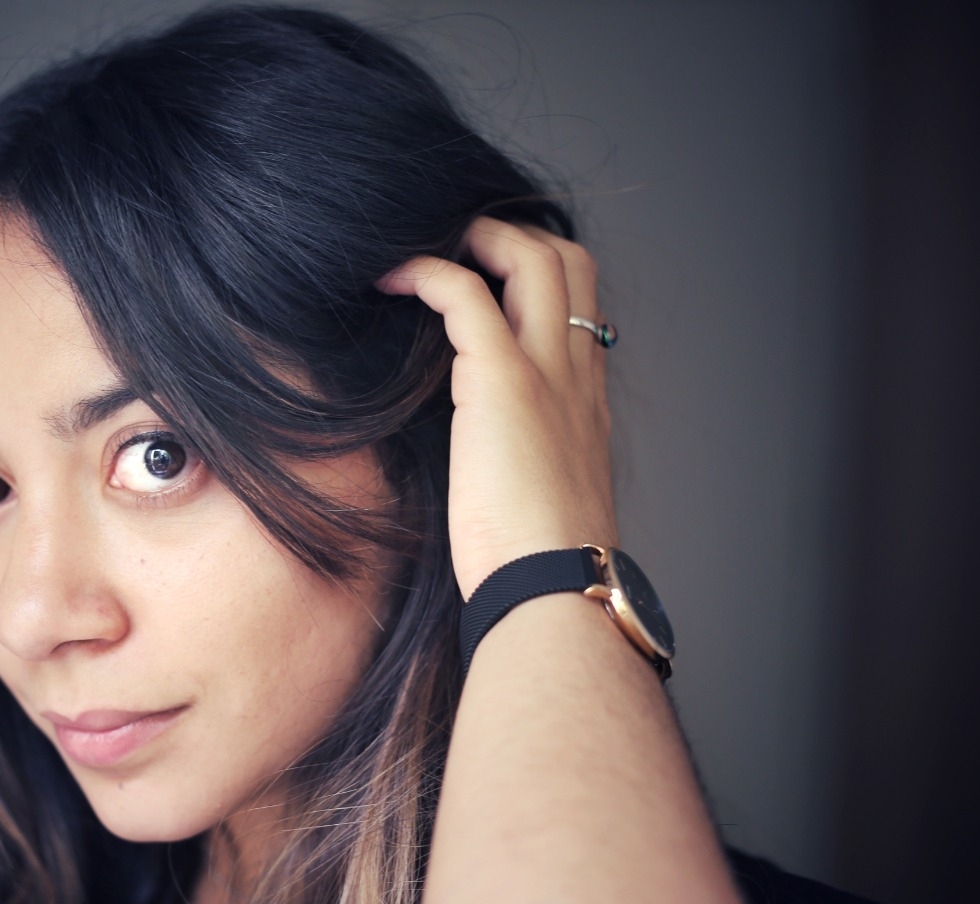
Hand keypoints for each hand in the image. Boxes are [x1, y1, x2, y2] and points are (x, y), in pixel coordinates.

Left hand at [376, 217, 617, 600]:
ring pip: (532, 256)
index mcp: (587, 404)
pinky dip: (427, 272)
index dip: (539, 280)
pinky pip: (464, 293)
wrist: (555, 593)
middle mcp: (577, 376)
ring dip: (476, 236)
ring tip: (421, 247)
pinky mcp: (502, 381)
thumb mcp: (540, 501)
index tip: (488, 284)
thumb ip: (520, 465)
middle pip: (570, 261)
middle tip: (458, 246)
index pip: (580, 309)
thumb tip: (479, 468)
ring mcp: (546, 372)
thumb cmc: (538, 568)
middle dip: (515, 235)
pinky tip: (391, 280)